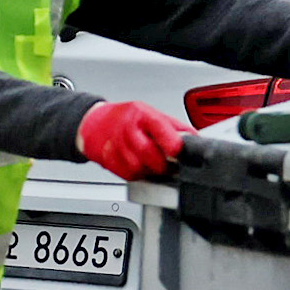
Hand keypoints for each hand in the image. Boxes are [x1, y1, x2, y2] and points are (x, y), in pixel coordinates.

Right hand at [76, 98, 190, 180]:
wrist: (95, 123)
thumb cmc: (127, 118)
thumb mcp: (152, 114)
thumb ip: (174, 127)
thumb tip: (195, 138)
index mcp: (143, 115)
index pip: (159, 127)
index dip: (171, 143)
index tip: (178, 152)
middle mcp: (128, 128)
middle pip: (147, 152)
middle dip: (162, 163)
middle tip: (170, 165)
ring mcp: (116, 144)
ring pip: (137, 167)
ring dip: (149, 171)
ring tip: (154, 166)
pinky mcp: (108, 159)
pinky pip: (126, 174)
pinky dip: (137, 175)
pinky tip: (140, 167)